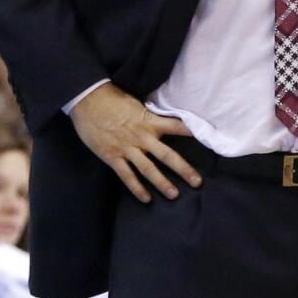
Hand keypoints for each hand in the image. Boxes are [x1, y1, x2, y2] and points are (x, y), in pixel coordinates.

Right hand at [68, 82, 199, 202]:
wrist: (88, 100)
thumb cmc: (114, 99)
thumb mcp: (137, 104)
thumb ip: (150, 116)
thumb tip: (163, 120)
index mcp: (150, 121)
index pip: (177, 126)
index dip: (193, 133)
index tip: (209, 138)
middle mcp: (142, 137)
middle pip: (167, 156)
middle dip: (183, 169)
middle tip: (197, 182)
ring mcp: (127, 148)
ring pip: (148, 169)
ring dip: (162, 183)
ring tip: (174, 195)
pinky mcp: (112, 156)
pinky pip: (126, 175)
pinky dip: (136, 188)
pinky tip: (146, 198)